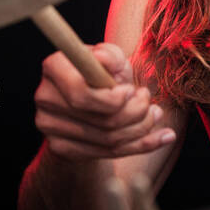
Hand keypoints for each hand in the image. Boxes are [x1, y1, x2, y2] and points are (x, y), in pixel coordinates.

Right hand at [33, 43, 176, 159]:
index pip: (80, 93)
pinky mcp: (61, 149)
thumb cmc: (102, 73)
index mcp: (54, 68)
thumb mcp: (111, 59)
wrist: (87, 102)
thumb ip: (111, 56)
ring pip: (107, 139)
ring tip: (155, 114)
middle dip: (135, 113)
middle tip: (148, 101)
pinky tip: (164, 136)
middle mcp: (45, 98)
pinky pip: (107, 153)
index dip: (111, 98)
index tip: (130, 91)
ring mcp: (50, 127)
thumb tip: (105, 60)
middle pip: (99, 119)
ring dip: (141, 128)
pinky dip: (141, 145)